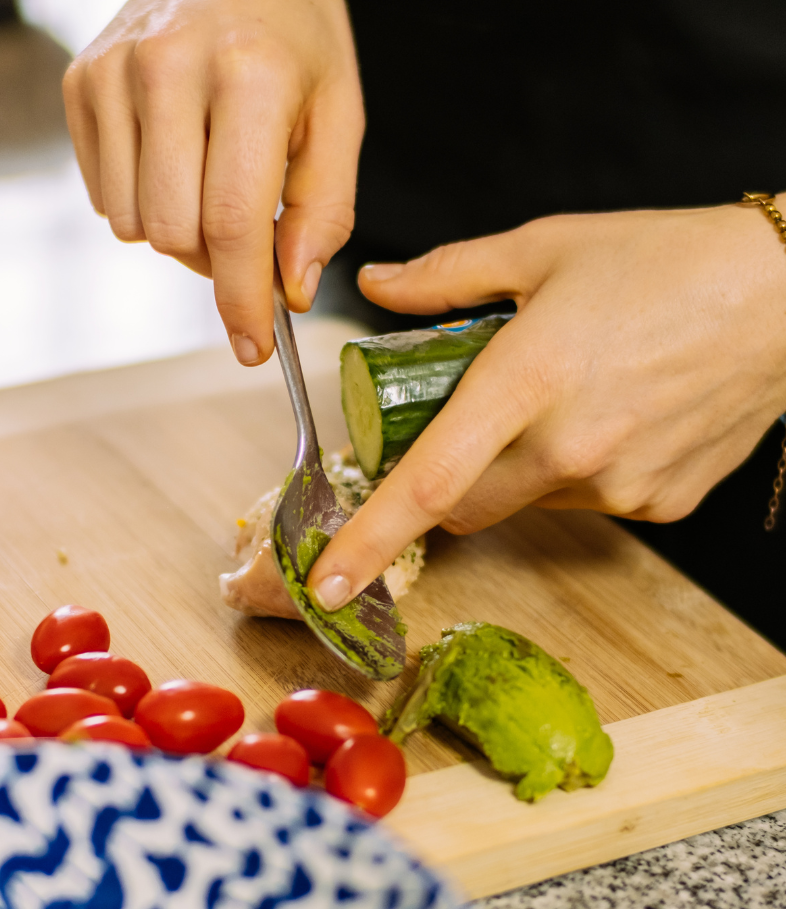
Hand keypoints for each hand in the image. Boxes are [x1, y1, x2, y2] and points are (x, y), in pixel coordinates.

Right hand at [62, 0, 363, 364]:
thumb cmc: (293, 40)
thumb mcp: (337, 114)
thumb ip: (325, 210)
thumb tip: (290, 291)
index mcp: (249, 75)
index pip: (233, 224)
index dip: (242, 300)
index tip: (254, 348)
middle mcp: (168, 67)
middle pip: (175, 235)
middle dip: (215, 259)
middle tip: (244, 231)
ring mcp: (114, 72)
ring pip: (133, 225)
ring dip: (175, 232)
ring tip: (206, 183)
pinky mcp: (81, 81)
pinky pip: (104, 197)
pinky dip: (141, 201)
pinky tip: (171, 159)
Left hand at [307, 201, 785, 610]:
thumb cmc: (665, 260)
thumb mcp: (544, 248)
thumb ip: (447, 276)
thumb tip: (376, 287)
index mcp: (527, 382)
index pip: (428, 483)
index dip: (367, 540)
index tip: (324, 580)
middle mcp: (569, 449)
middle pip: (462, 507)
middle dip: (443, 480)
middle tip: (466, 420)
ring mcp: (618, 486)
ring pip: (523, 504)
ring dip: (515, 469)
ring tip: (560, 399)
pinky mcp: (658, 505)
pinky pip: (584, 503)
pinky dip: (574, 473)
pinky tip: (611, 417)